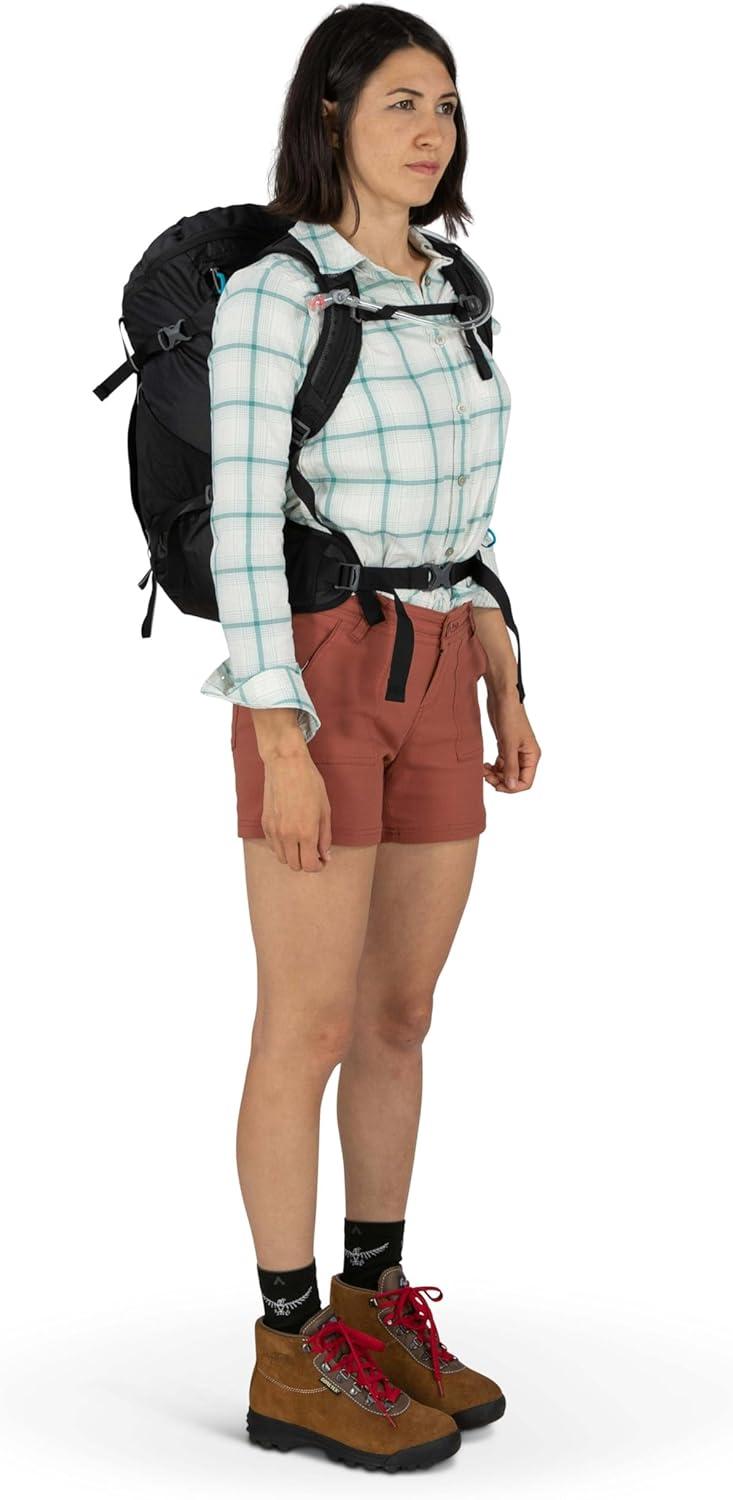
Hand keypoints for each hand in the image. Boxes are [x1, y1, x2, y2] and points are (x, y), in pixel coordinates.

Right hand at [260, 749, 333, 870]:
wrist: (286, 765)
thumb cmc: (309, 784)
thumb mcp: (325, 810)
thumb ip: (325, 837)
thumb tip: (326, 856)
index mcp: (305, 833)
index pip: (310, 865)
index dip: (318, 867)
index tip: (322, 860)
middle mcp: (287, 835)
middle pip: (295, 866)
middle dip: (306, 863)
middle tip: (314, 853)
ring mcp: (274, 830)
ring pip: (282, 858)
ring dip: (293, 857)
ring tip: (302, 844)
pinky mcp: (265, 824)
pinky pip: (273, 846)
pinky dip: (282, 847)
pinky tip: (290, 836)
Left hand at [482, 681, 540, 792]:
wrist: (503, 697)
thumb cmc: (510, 716)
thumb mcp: (509, 743)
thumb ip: (511, 766)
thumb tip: (511, 786)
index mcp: (532, 756)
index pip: (526, 782)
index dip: (511, 787)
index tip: (496, 785)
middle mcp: (526, 755)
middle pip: (515, 779)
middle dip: (501, 781)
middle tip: (486, 776)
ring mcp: (516, 751)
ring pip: (507, 772)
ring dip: (495, 775)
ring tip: (483, 769)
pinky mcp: (506, 746)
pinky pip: (501, 764)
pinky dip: (493, 767)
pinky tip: (485, 765)